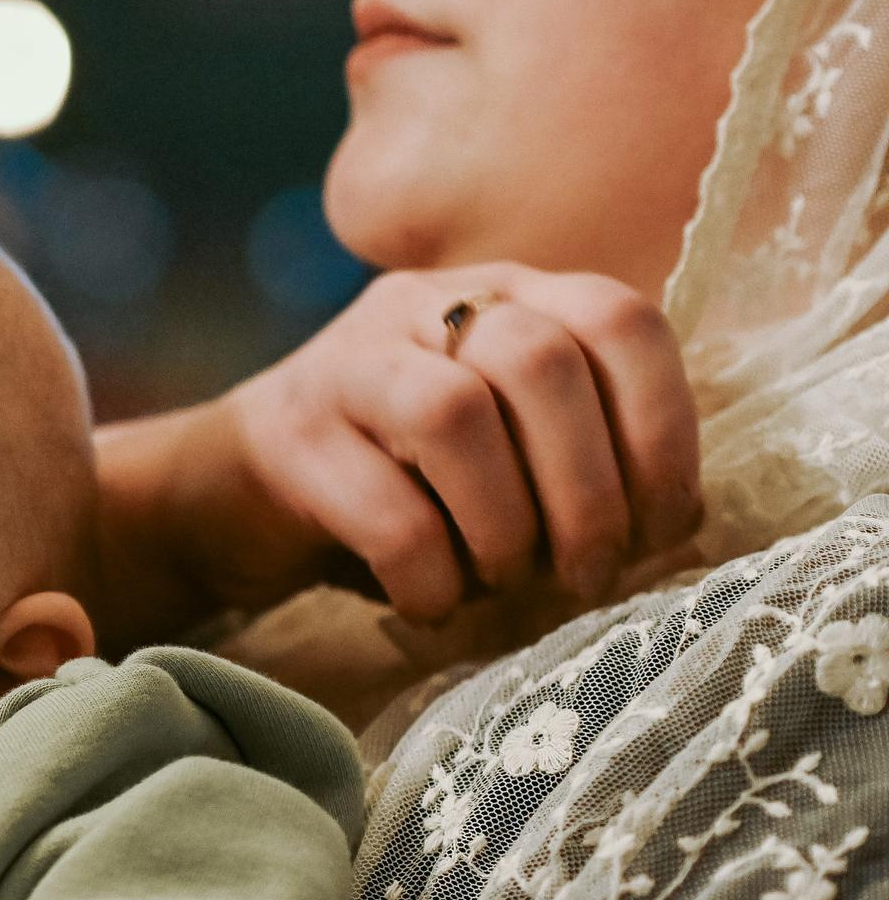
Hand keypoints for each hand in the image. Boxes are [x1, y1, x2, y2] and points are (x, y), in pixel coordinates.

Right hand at [111, 265, 700, 629]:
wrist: (221, 497)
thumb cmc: (386, 485)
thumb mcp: (496, 452)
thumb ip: (579, 458)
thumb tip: (678, 531)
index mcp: (503, 295)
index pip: (619, 322)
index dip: (662, 427)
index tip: (662, 526)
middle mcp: (426, 306)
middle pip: (542, 363)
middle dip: (587, 491)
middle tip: (583, 576)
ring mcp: (349, 362)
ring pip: (457, 417)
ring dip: (503, 528)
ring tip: (500, 586)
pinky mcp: (288, 435)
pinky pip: (385, 510)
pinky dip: (429, 577)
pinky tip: (429, 604)